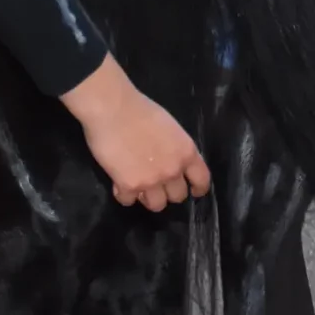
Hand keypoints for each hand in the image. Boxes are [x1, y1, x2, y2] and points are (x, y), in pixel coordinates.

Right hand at [61, 57, 212, 211]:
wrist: (113, 109)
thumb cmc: (140, 110)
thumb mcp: (171, 129)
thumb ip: (176, 149)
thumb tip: (172, 161)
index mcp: (187, 153)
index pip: (202, 180)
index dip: (198, 189)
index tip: (193, 192)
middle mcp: (173, 170)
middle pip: (178, 197)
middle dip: (168, 192)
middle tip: (156, 184)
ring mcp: (152, 180)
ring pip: (156, 205)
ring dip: (147, 197)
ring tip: (138, 187)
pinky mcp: (129, 186)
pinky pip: (128, 201)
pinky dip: (123, 195)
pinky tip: (119, 184)